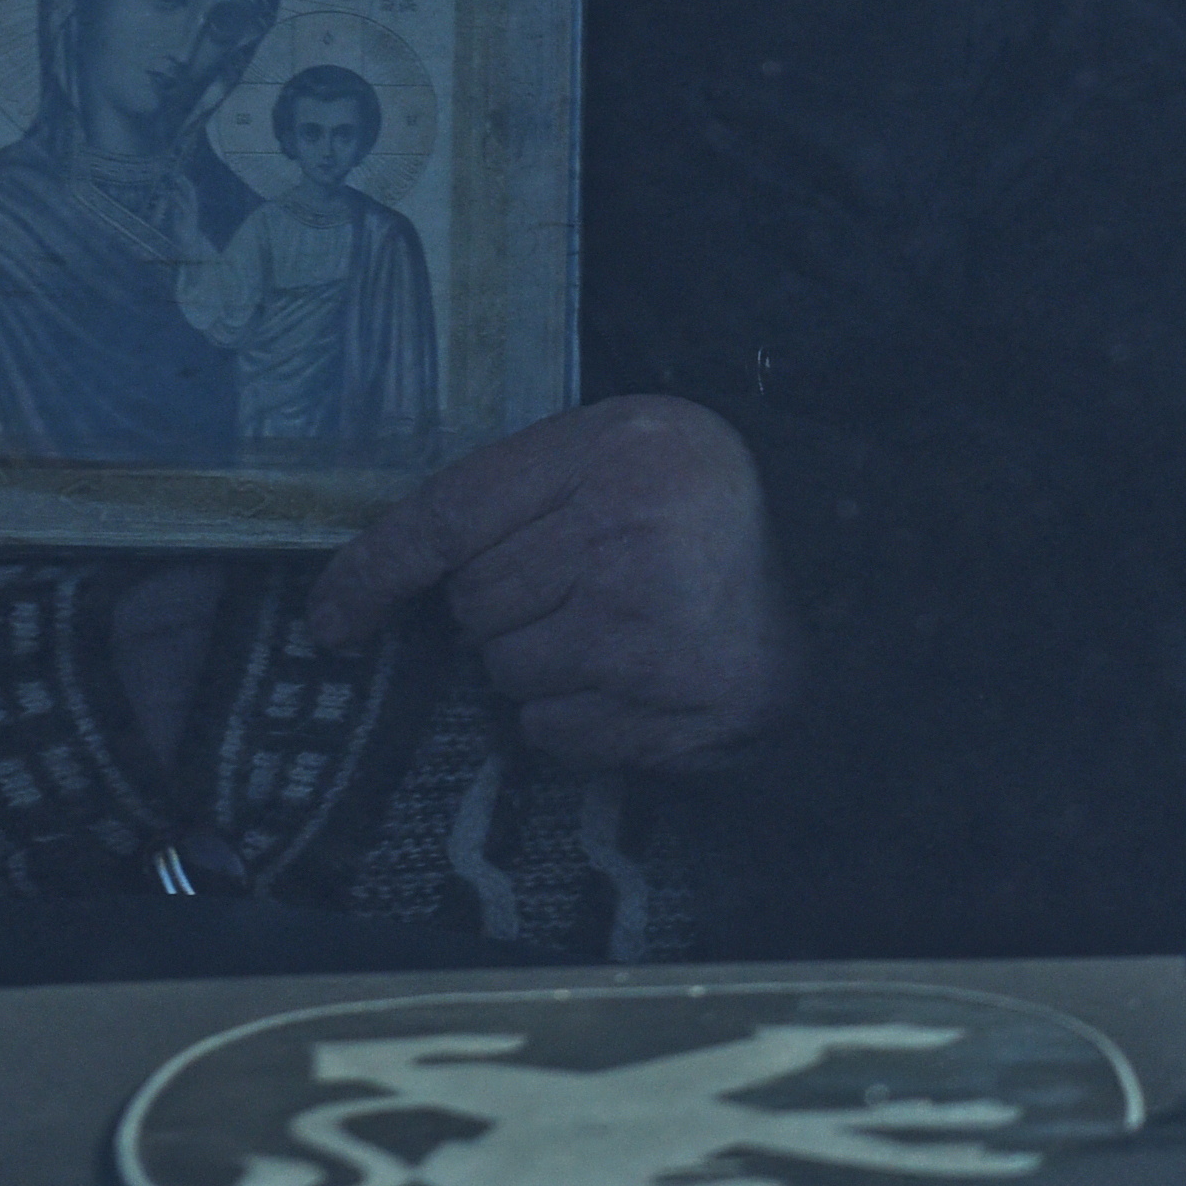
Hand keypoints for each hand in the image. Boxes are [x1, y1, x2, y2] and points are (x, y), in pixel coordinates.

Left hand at [309, 396, 810, 770]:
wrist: (855, 574)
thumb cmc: (711, 512)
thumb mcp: (624, 454)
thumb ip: (518, 494)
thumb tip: (375, 588)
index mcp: (612, 453)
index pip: (445, 519)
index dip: (372, 575)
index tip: (330, 623)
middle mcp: (627, 538)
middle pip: (474, 606)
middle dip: (506, 607)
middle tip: (585, 585)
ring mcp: (652, 632)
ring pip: (509, 676)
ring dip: (543, 666)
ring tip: (623, 633)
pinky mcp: (676, 710)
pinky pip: (556, 732)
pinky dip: (580, 718)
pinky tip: (641, 683)